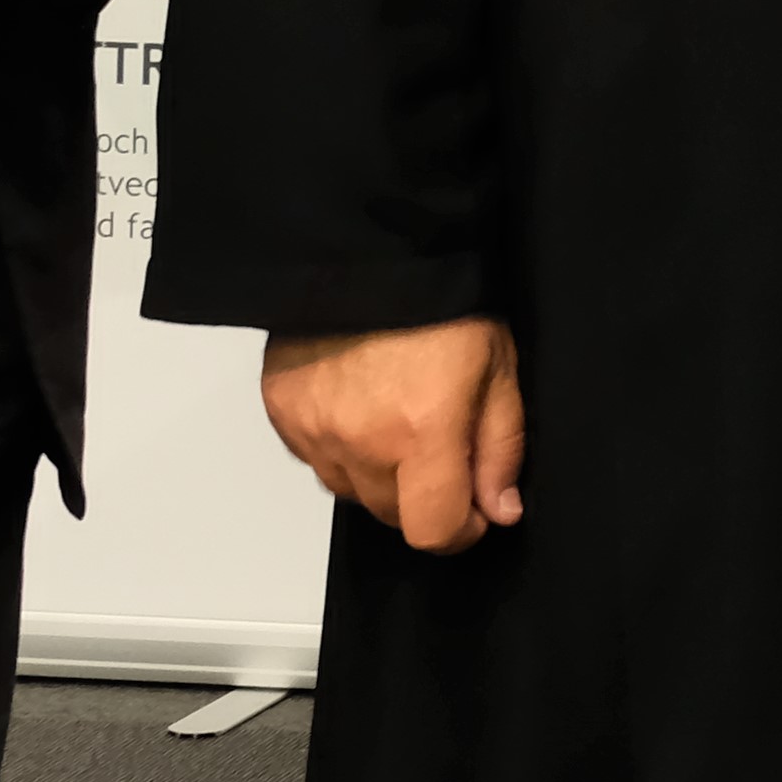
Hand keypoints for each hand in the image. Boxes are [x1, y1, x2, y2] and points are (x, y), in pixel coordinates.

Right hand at [261, 316, 524, 553]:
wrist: (371, 251)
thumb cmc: (444, 305)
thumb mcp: (499, 370)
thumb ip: (500, 449)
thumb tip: (498, 510)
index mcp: (423, 432)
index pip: (432, 531)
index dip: (459, 530)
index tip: (472, 511)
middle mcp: (360, 440)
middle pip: (390, 515)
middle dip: (421, 497)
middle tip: (437, 447)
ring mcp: (313, 427)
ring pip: (349, 489)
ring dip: (376, 473)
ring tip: (394, 417)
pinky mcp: (282, 409)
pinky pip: (314, 457)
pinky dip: (338, 446)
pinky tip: (358, 405)